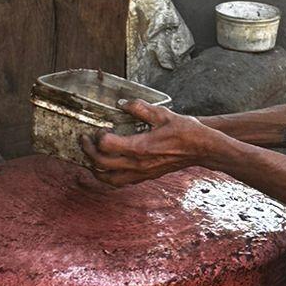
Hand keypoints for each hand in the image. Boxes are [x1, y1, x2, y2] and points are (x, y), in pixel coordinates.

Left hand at [81, 100, 215, 186]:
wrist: (202, 149)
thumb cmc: (185, 131)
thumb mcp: (163, 114)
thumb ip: (140, 108)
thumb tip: (123, 103)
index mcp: (140, 147)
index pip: (106, 145)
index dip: (97, 135)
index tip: (100, 127)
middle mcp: (138, 164)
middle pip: (101, 164)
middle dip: (87, 151)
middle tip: (84, 139)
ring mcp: (141, 173)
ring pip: (108, 179)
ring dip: (95, 168)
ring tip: (91, 156)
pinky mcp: (145, 177)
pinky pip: (120, 182)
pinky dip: (108, 175)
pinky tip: (108, 164)